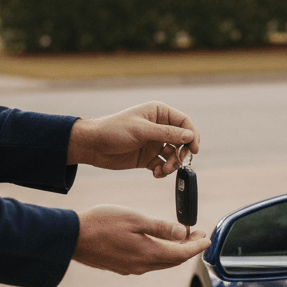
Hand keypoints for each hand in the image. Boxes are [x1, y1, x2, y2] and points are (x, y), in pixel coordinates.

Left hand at [67, 101, 200, 177]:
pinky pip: (163, 165)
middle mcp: (159, 127)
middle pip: (183, 141)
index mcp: (159, 113)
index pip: (185, 122)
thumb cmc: (114, 130)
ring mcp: (154, 143)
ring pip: (174, 155)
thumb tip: (190, 136)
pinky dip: (162, 171)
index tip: (194, 149)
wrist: (92, 145)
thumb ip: (167, 133)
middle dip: (182, 153)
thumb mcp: (141, 130)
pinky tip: (155, 173)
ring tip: (163, 170)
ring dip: (172, 164)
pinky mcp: (148, 157)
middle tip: (177, 163)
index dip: (192, 135)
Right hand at [73, 206, 209, 274]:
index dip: (197, 246)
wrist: (72, 237)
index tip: (207, 238)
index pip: (182, 253)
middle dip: (189, 248)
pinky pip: (149, 262)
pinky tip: (159, 242)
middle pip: (174, 260)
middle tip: (198, 235)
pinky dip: (160, 253)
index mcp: (148, 253)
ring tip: (182, 236)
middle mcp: (142, 265)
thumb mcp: (134, 219)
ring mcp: (131, 268)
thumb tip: (182, 233)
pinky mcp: (122, 267)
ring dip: (175, 251)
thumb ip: (160, 227)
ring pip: (162, 262)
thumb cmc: (101, 223)